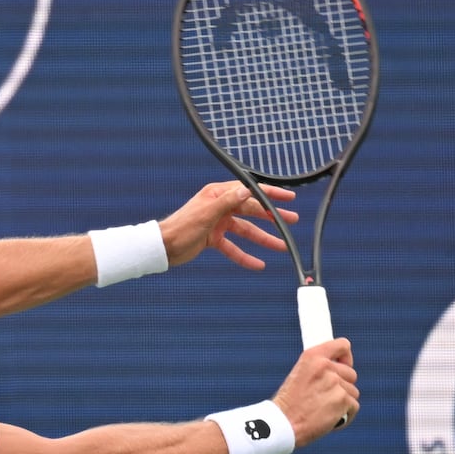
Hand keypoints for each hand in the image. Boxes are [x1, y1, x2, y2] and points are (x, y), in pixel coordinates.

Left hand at [159, 181, 297, 268]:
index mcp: (218, 194)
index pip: (249, 191)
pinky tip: (258, 264)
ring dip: (263, 239)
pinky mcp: (213, 239)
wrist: (163, 247)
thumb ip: (228, 201)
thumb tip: (248, 189)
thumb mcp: (207, 213)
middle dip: (272, 217)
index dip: (270, 194)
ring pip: (246, 231)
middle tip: (292, 221)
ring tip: (281, 246)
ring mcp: (217, 223)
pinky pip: (233, 247)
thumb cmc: (181, 226)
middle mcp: (220, 206)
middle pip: (252, 211)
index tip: (288, 197)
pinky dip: (245, 255)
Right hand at [272, 338, 358, 446]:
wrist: (283, 424)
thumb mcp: (299, 375)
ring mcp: (335, 383)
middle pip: (351, 374)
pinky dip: (344, 416)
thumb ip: (320, 368)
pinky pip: (353, 406)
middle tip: (325, 397)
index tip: (342, 365)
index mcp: (313, 356)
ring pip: (353, 392)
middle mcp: (325, 366)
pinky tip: (329, 420)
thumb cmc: (289, 403)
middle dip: (342, 386)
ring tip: (323, 410)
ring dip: (342, 402)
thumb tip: (340, 368)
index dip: (345, 357)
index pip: (343, 345)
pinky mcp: (343, 400)